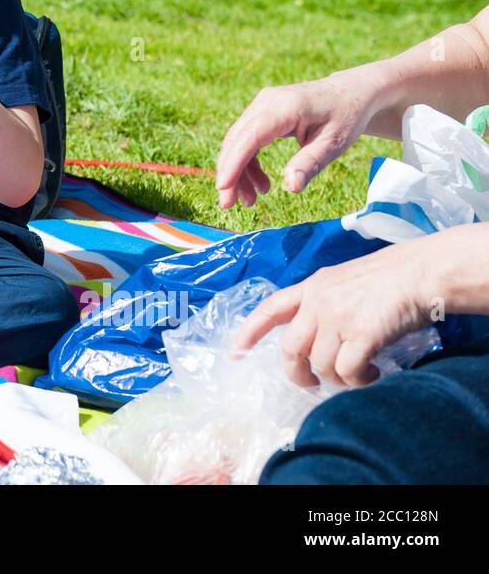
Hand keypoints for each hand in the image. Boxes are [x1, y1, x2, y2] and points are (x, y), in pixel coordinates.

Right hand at [216, 67, 382, 207]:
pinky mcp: (261, 112)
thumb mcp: (334, 143)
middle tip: (230, 205)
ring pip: (237, 142)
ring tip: (252, 199)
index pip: (250, 137)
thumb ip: (310, 163)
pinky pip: (245, 139)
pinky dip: (247, 163)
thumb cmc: (346, 117)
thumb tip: (290, 186)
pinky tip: (260, 182)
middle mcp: (267, 102)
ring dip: (238, 172)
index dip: (233, 163)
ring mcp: (261, 105)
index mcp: (286, 108)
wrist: (350, 92)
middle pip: (236, 141)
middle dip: (230, 174)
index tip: (223, 188)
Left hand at [229, 238, 436, 388]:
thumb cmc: (392, 276)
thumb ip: (327, 301)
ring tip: (359, 376)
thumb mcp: (346, 280)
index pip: (271, 309)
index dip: (250, 332)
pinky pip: (346, 373)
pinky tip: (373, 374)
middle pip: (290, 349)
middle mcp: (318, 302)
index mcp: (312, 286)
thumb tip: (321, 336)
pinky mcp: (360, 335)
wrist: (422, 272)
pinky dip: (358, 381)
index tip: (235, 353)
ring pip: (320, 366)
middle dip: (298, 374)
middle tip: (313, 385)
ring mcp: (337, 318)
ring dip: (338, 380)